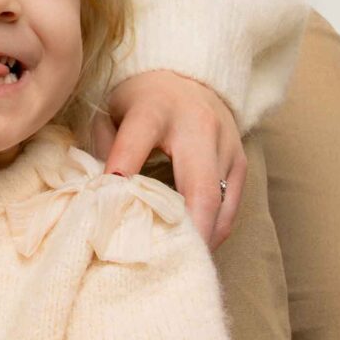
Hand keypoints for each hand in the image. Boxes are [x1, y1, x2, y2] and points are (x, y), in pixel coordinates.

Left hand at [91, 70, 245, 248]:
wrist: (188, 76)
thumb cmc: (143, 100)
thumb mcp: (114, 111)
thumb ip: (104, 147)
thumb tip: (97, 195)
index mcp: (156, 108)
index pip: (138, 139)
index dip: (124, 167)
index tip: (108, 200)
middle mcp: (198, 127)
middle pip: (199, 188)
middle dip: (185, 232)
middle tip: (166, 264)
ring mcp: (226, 146)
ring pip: (220, 205)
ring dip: (201, 238)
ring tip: (179, 263)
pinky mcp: (241, 162)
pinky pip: (231, 207)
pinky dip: (214, 230)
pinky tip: (195, 245)